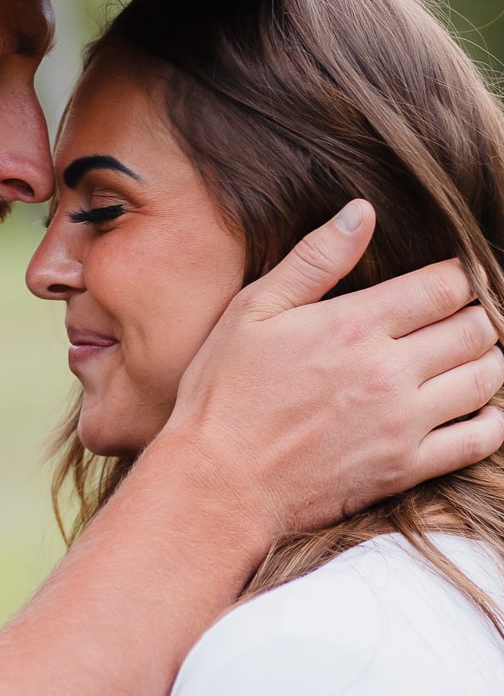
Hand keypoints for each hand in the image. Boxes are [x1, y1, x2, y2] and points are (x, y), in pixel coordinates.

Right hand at [161, 199, 503, 535]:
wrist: (218, 483)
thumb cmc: (225, 392)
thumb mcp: (253, 311)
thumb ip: (314, 259)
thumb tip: (362, 212)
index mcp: (354, 325)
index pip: (446, 285)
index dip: (458, 275)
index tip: (448, 278)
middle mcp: (389, 371)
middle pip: (476, 328)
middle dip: (474, 314)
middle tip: (455, 315)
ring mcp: (402, 423)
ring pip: (486, 377)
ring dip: (485, 360)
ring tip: (462, 355)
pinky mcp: (406, 467)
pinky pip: (480, 439)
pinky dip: (490, 419)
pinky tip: (471, 407)